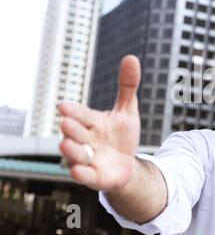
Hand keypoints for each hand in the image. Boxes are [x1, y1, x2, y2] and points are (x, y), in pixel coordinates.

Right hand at [59, 55, 140, 190]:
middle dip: (71, 128)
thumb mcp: (127, 110)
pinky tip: (79, 169)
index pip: (81, 114)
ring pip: (74, 154)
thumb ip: (127, 86)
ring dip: (71, 150)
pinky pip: (84, 176)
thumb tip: (131, 57)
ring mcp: (86, 159)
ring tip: (68, 144)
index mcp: (92, 122)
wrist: (126, 165)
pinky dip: (81, 173)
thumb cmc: (122, 136)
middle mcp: (85, 139)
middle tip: (67, 123)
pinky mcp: (92, 177)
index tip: (64, 106)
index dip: (73, 111)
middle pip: (74, 133)